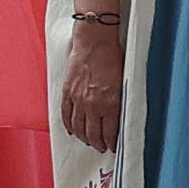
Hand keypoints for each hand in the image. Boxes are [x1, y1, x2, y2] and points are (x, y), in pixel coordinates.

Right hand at [59, 20, 125, 147]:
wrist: (94, 40)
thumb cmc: (111, 56)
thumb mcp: (123, 82)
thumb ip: (119, 101)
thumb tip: (118, 117)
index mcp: (110, 103)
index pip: (110, 132)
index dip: (111, 143)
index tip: (112, 147)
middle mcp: (92, 104)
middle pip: (93, 134)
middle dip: (97, 144)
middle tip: (100, 147)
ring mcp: (78, 99)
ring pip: (78, 128)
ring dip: (83, 137)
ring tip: (87, 141)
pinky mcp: (67, 92)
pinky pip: (65, 115)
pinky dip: (68, 125)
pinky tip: (72, 130)